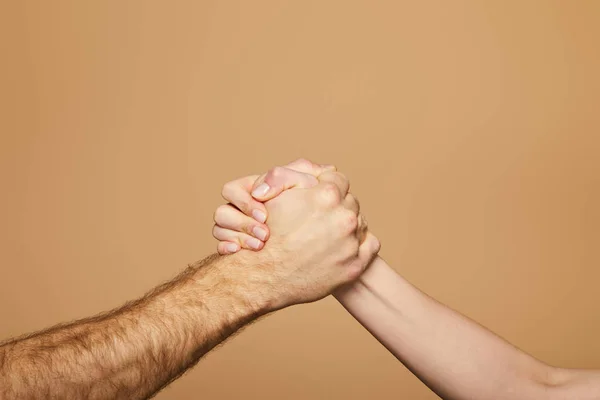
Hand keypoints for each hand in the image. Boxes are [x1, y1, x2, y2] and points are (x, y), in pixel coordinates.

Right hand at [214, 158, 335, 253]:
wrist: (322, 228)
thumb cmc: (314, 197)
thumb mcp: (303, 181)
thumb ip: (282, 177)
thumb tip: (258, 192)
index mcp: (251, 188)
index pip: (231, 190)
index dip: (244, 203)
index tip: (265, 216)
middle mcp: (240, 208)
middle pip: (221, 213)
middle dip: (243, 224)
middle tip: (265, 235)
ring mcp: (237, 228)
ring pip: (219, 230)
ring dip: (239, 238)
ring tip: (261, 246)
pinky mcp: (239, 245)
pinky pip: (222, 247)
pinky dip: (228, 249)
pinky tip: (243, 252)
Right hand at [214, 159, 378, 308]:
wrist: (262, 276)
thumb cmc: (265, 233)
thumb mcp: (274, 192)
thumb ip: (296, 173)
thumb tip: (325, 170)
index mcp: (327, 195)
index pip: (339, 180)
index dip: (325, 187)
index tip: (315, 199)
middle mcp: (344, 217)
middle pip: (350, 201)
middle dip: (336, 207)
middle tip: (317, 219)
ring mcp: (351, 243)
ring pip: (360, 222)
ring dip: (346, 224)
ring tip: (325, 234)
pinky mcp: (354, 266)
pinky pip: (370, 244)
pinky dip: (360, 243)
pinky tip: (343, 245)